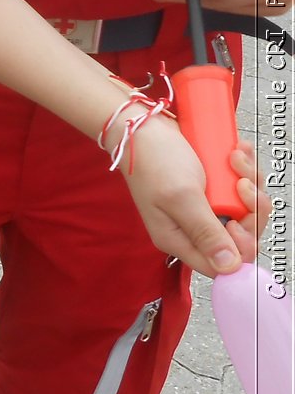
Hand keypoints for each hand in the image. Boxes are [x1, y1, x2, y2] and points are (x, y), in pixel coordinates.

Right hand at [118, 122, 265, 274]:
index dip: (241, 244)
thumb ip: (206, 233)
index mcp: (178, 239)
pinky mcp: (212, 189)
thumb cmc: (152, 159)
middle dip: (251, 207)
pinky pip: (242, 187)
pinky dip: (245, 169)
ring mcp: (205, 207)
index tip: (240, 218)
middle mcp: (193, 227)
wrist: (143, 125)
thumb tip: (229, 269)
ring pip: (247, 208)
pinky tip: (234, 154)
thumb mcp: (182, 198)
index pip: (222, 263)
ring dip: (249, 181)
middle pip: (242, 234)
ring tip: (234, 160)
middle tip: (240, 183)